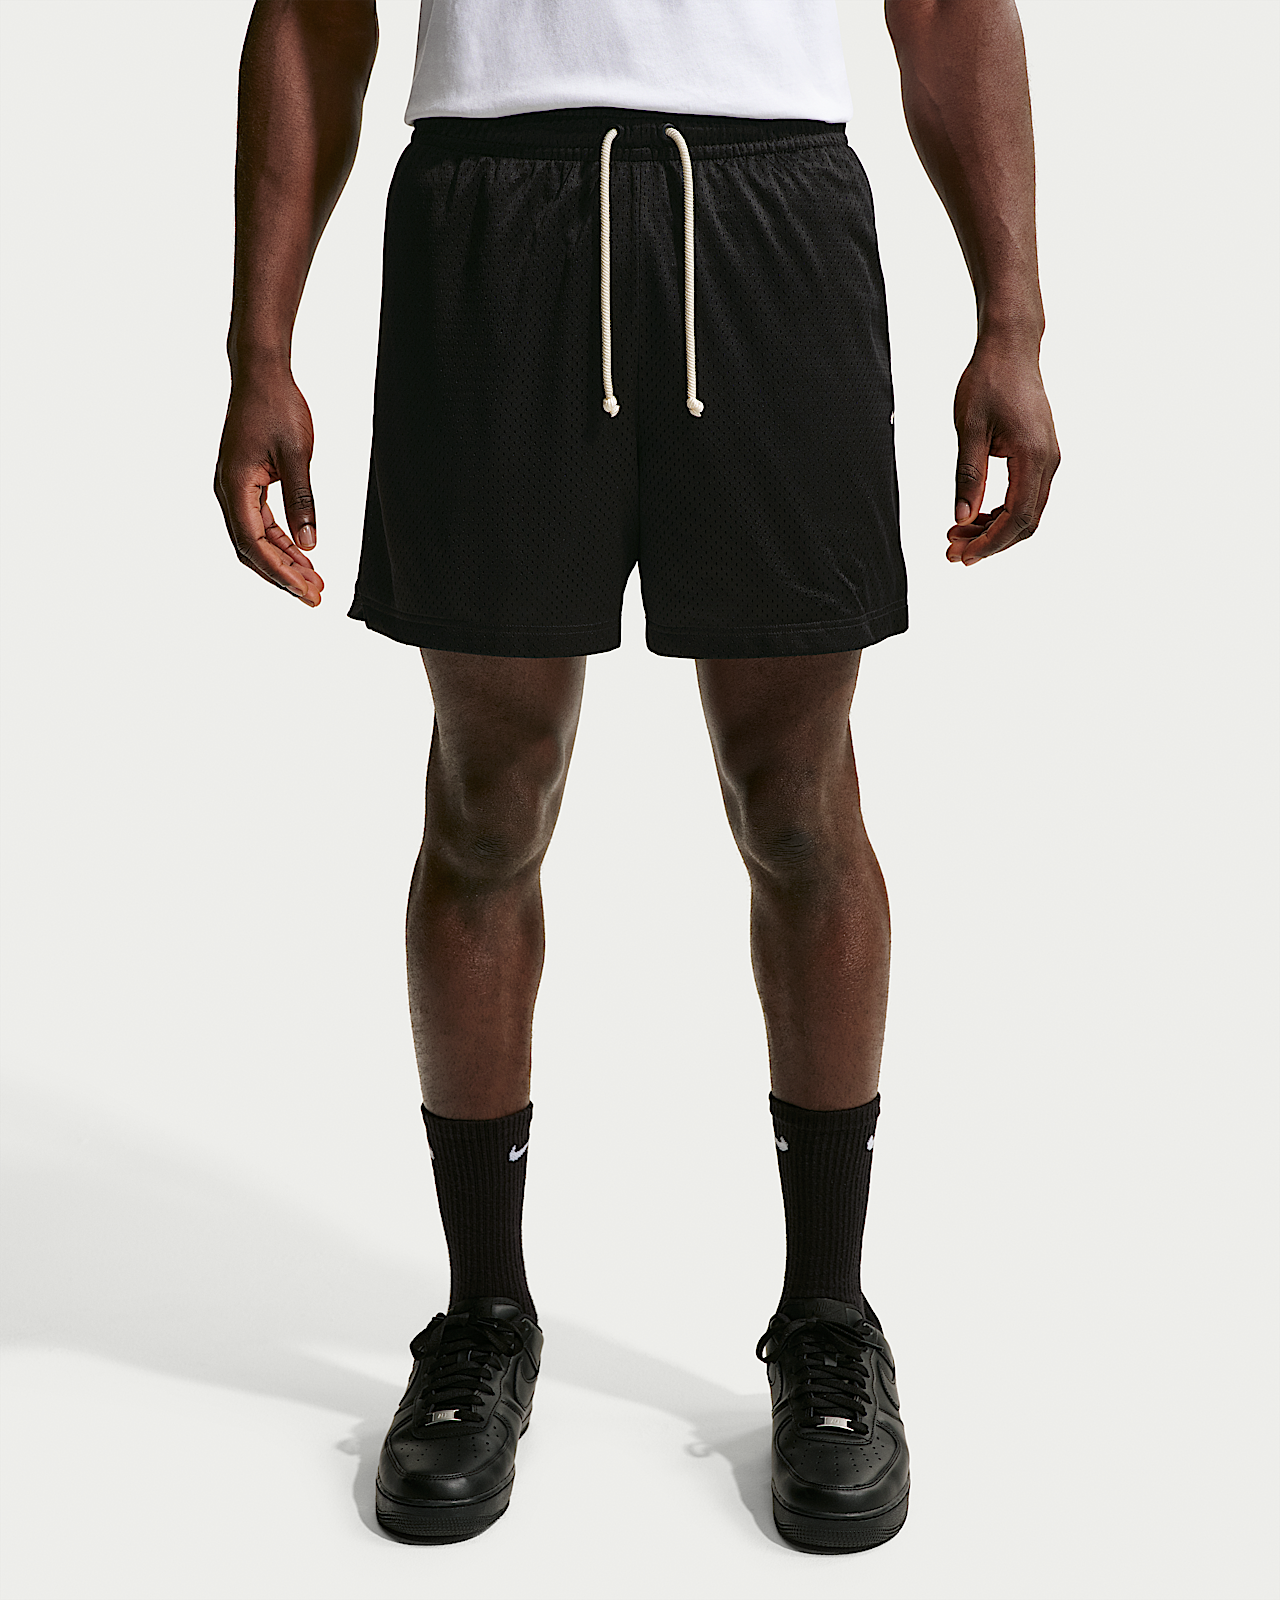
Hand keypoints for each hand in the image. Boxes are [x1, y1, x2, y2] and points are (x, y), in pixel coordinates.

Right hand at [214, 370, 323, 605]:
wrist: (261, 375)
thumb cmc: (277, 406)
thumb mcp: (297, 455)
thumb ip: (302, 501)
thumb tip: (309, 544)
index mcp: (235, 485)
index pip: (254, 543)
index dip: (280, 571)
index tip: (306, 591)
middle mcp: (228, 491)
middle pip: (252, 549)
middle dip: (283, 575)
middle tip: (315, 596)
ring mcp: (234, 488)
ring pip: (256, 539)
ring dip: (283, 561)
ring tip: (314, 580)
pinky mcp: (245, 483)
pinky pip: (260, 522)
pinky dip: (281, 541)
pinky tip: (302, 554)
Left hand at [948, 336, 1059, 565]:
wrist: (1010, 349)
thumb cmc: (989, 381)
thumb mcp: (969, 429)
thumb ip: (968, 475)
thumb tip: (962, 517)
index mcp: (1033, 456)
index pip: (1017, 517)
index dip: (990, 543)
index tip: (962, 556)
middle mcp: (1048, 461)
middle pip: (1026, 522)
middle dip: (990, 542)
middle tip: (953, 551)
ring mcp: (1048, 458)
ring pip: (1027, 511)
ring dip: (995, 529)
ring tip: (959, 535)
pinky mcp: (1041, 454)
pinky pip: (1026, 495)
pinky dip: (1002, 512)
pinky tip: (975, 516)